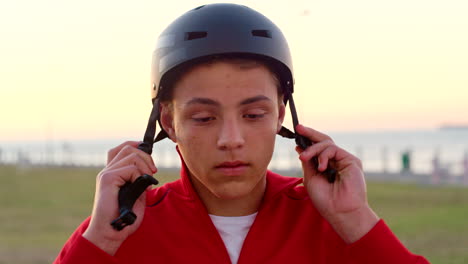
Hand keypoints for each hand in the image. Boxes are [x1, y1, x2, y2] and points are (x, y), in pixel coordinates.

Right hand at [82, 141, 156, 254]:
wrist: (112, 232)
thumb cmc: (124, 217)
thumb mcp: (137, 194)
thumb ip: (140, 179)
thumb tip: (149, 167)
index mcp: (113, 173)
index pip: (122, 149)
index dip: (136, 146)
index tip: (150, 159)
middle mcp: (108, 171)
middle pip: (128, 148)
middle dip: (146, 156)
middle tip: (153, 172)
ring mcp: (106, 174)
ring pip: (131, 155)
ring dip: (146, 166)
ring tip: (148, 181)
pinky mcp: (107, 179)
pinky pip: (131, 168)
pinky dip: (140, 176)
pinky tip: (143, 188)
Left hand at [295, 125, 378, 242]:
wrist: (340, 211)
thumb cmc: (325, 199)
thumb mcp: (311, 178)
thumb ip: (308, 162)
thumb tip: (300, 148)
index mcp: (326, 166)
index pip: (317, 149)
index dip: (307, 141)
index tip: (296, 135)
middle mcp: (336, 162)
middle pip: (323, 141)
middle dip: (310, 133)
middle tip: (299, 128)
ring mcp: (344, 160)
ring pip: (326, 144)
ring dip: (312, 149)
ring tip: (304, 157)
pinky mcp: (351, 161)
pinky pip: (334, 149)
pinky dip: (324, 155)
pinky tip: (321, 167)